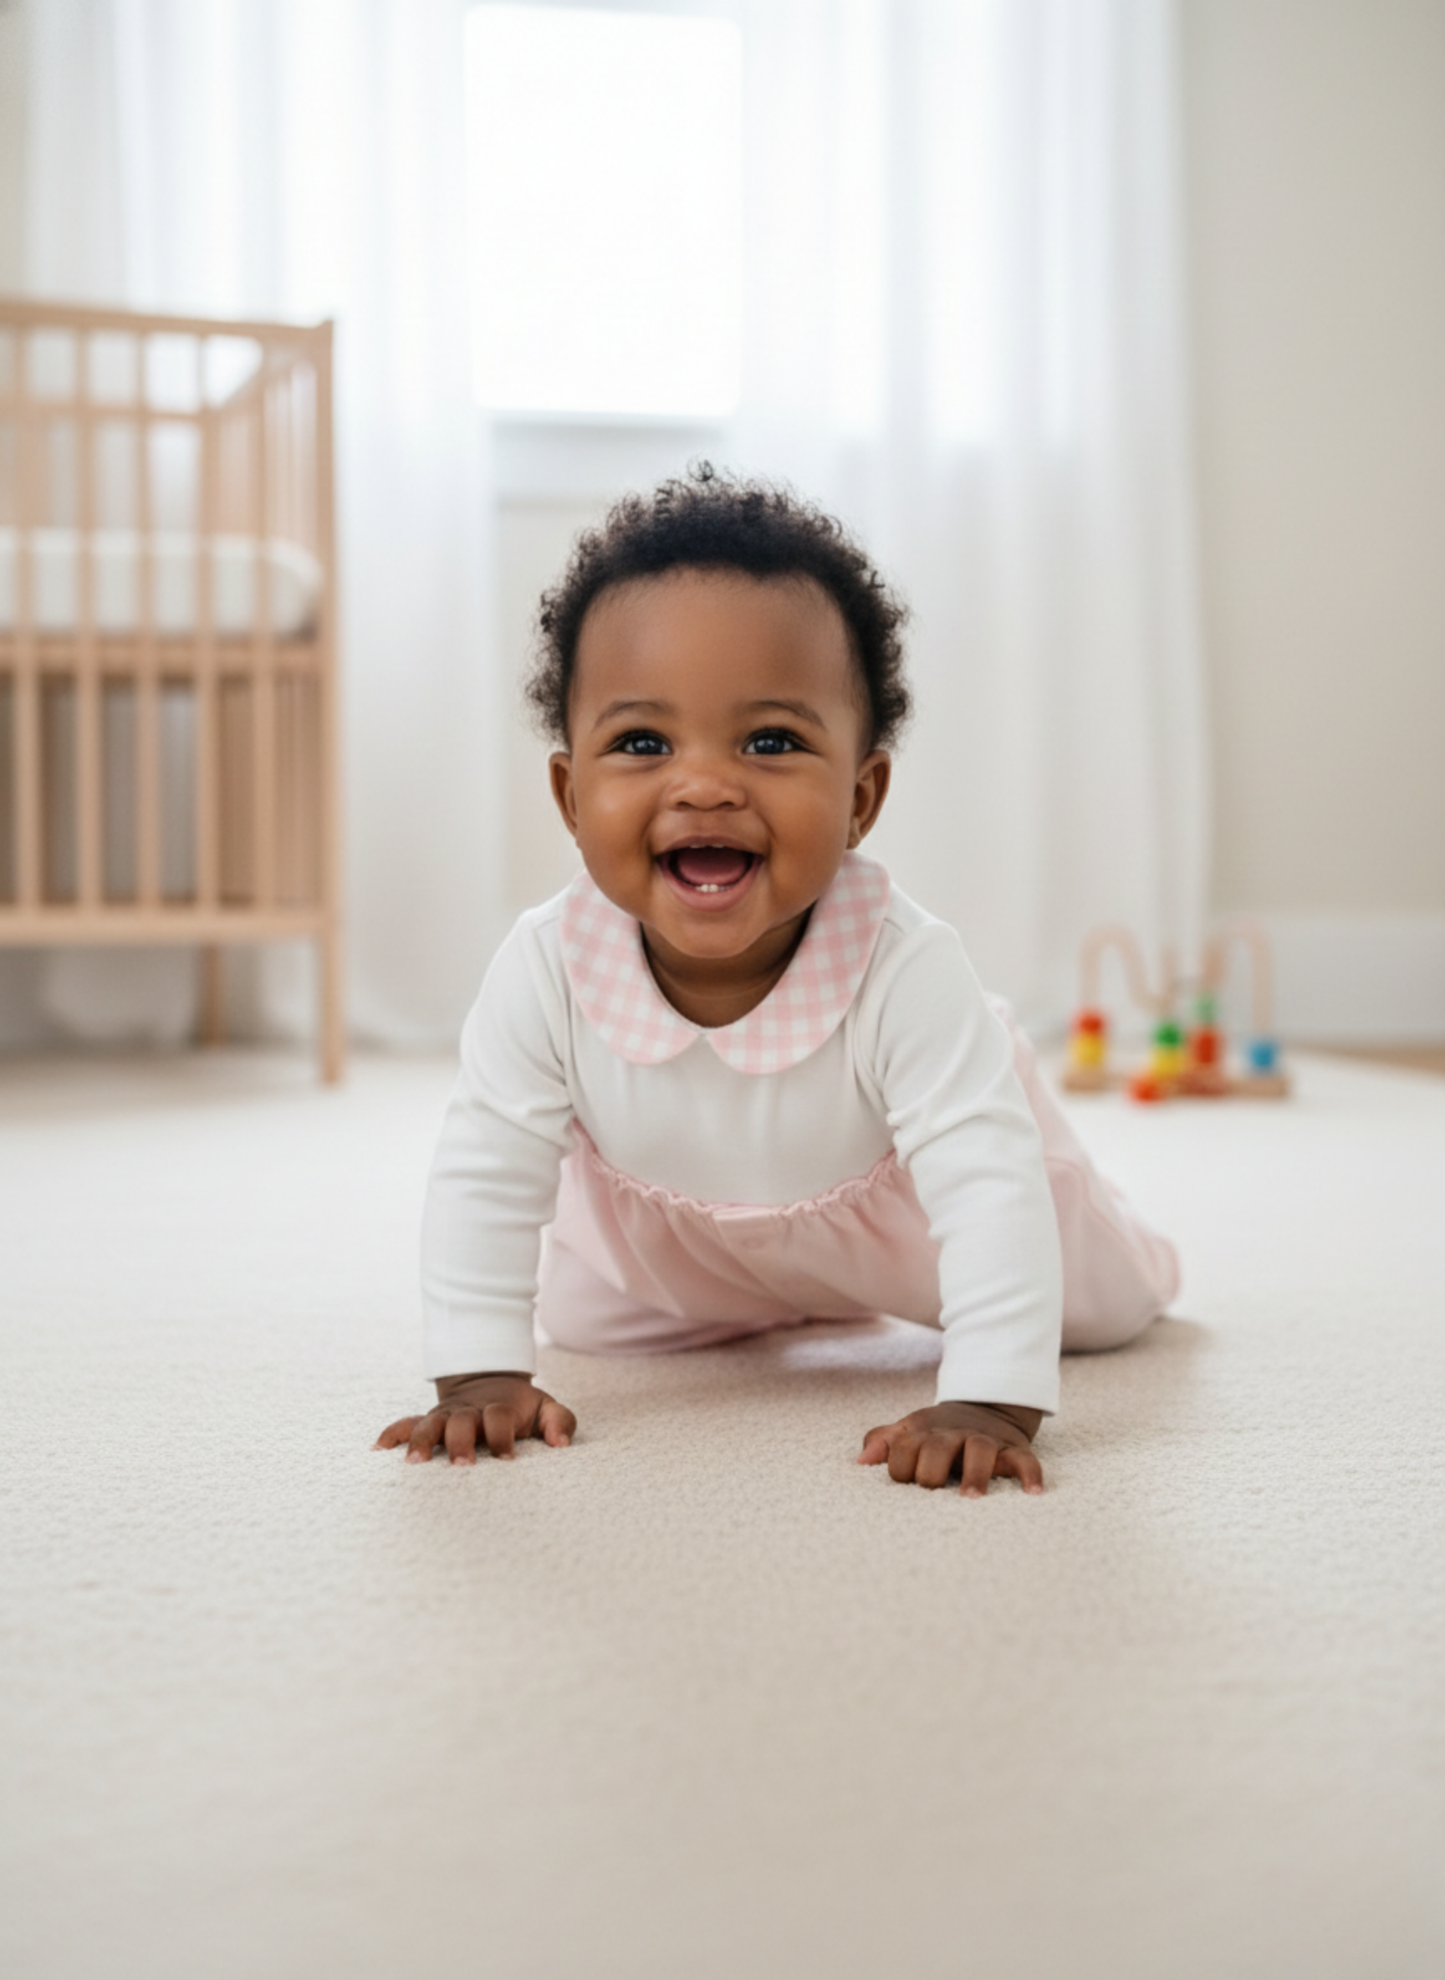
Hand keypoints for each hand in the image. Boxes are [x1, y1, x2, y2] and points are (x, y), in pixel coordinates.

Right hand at [373, 1372, 576, 1465]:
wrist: (490, 1381)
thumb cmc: (520, 1408)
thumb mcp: (545, 1407)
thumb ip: (559, 1421)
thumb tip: (561, 1445)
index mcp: (497, 1408)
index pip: (497, 1417)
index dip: (502, 1436)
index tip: (508, 1458)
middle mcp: (468, 1412)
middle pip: (461, 1422)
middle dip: (460, 1442)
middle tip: (463, 1466)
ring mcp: (445, 1416)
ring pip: (429, 1425)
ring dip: (422, 1442)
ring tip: (415, 1463)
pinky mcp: (428, 1421)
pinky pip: (405, 1423)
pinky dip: (392, 1433)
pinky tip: (378, 1449)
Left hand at [858, 1400, 1043, 1496]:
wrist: (985, 1406)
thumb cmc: (938, 1432)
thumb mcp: (909, 1430)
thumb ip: (882, 1441)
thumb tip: (861, 1462)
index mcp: (924, 1433)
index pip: (903, 1448)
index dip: (899, 1466)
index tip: (902, 1481)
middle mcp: (953, 1436)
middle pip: (938, 1448)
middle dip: (931, 1470)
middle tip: (931, 1490)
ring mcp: (984, 1441)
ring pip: (980, 1451)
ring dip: (975, 1473)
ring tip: (971, 1498)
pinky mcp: (1012, 1449)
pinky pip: (1025, 1459)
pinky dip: (1030, 1474)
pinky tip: (1033, 1493)